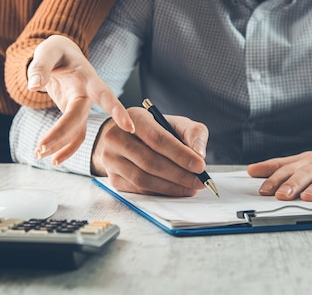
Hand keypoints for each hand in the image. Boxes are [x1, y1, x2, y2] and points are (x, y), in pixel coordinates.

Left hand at [28, 35, 134, 164]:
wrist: (61, 55)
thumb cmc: (57, 51)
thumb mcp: (48, 51)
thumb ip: (40, 67)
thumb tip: (34, 86)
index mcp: (87, 78)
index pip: (104, 95)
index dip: (116, 110)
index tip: (129, 128)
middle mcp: (88, 95)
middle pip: (79, 119)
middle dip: (62, 134)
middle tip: (41, 148)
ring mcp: (82, 107)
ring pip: (78, 132)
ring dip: (61, 146)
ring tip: (40, 156)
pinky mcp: (75, 115)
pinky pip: (75, 136)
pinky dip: (64, 148)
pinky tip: (53, 159)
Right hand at [91, 107, 207, 195]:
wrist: (126, 140)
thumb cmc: (156, 131)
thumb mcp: (176, 124)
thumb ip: (193, 133)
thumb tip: (199, 153)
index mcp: (133, 118)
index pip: (157, 139)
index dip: (180, 154)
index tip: (200, 166)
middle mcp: (116, 138)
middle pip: (150, 161)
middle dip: (179, 174)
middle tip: (199, 181)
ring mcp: (111, 160)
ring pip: (143, 179)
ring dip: (171, 186)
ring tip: (190, 187)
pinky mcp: (112, 179)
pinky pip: (138, 190)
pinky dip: (160, 192)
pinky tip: (175, 190)